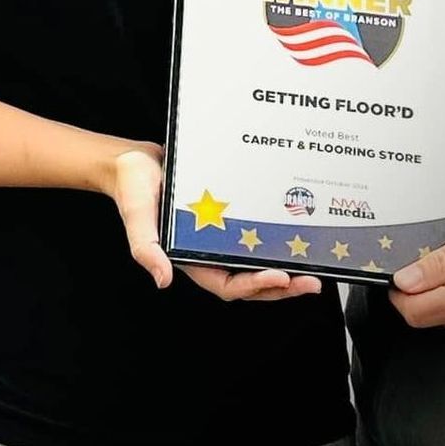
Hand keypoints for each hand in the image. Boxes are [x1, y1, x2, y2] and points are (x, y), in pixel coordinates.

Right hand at [108, 145, 321, 300]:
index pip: (228, 284)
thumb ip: (146, 247)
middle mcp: (207, 251)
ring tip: (311, 268)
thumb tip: (163, 280)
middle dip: (281, 286)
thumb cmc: (133, 186)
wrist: (134, 160)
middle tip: (310, 282)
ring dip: (283, 269)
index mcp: (190, 258)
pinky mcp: (225, 218)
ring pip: (255, 261)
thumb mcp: (137, 214)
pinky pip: (252, 235)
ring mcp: (218, 236)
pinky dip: (271, 241)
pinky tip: (291, 235)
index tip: (280, 276)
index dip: (255, 286)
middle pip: (249, 280)